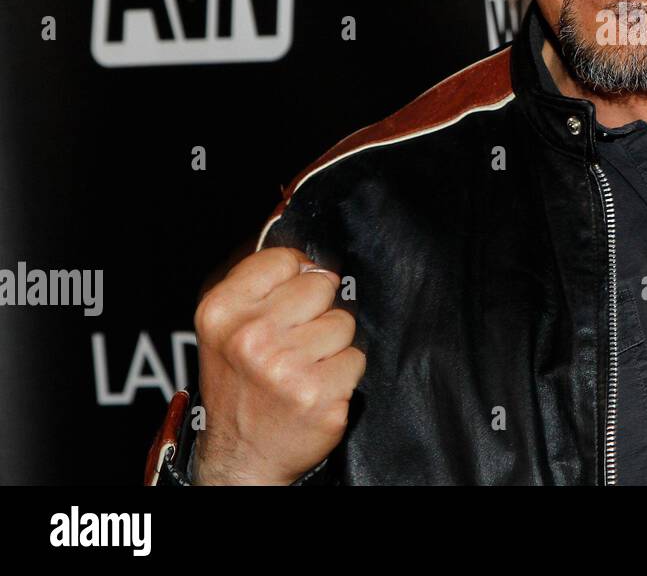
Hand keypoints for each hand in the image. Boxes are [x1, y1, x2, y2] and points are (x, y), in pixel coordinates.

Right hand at [191, 246, 364, 484]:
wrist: (241, 457)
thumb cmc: (239, 386)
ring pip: (343, 323)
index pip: (285, 260)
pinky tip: (316, 388)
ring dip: (331, 345)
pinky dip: (343, 374)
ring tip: (303, 368)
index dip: (296, 277)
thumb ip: (260, 285)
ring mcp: (285, 368)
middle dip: (316, 312)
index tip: (289, 300)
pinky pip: (356, 359)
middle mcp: (251, 337)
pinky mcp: (318, 395)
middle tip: (294, 342)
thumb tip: (309, 256)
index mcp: (222, 312)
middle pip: (321, 287)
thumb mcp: (226, 328)